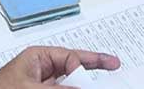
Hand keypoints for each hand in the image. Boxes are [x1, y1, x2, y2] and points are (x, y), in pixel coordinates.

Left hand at [0, 46, 120, 87]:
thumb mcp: (30, 88)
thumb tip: (81, 86)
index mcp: (38, 58)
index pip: (70, 58)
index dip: (88, 64)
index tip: (108, 67)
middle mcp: (42, 71)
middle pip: (73, 70)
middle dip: (91, 70)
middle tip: (113, 67)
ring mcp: (41, 84)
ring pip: (67, 82)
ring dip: (81, 82)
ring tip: (102, 73)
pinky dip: (68, 87)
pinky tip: (82, 83)